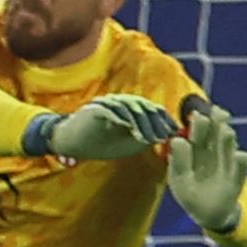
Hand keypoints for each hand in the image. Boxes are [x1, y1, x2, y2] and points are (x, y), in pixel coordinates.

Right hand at [36, 94, 178, 159]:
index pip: (152, 109)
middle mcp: (122, 102)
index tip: (174, 133)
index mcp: (132, 109)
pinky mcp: (95, 109)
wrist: (72, 143)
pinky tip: (130, 130)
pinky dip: (122, 119)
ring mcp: (108, 104)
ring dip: (141, 124)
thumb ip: (146, 138)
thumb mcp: (129, 143)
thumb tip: (166, 137)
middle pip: (144, 106)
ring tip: (148, 139)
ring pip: (129, 108)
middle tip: (162, 137)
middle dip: (155, 123)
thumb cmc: (102, 143)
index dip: (164, 120)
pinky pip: (111, 111)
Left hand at [168, 105, 246, 232]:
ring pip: (228, 148)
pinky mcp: (236, 180)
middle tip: (217, 112)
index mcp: (197, 150)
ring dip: (228, 140)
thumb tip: (177, 140)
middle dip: (217, 123)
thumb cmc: (190, 192)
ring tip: (226, 132)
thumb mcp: (179, 178)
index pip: (198, 133)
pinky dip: (241, 163)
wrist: (208, 214)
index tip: (198, 114)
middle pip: (216, 135)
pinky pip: (240, 171)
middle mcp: (214, 153)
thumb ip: (178, 161)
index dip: (199, 123)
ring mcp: (226, 164)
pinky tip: (241, 156)